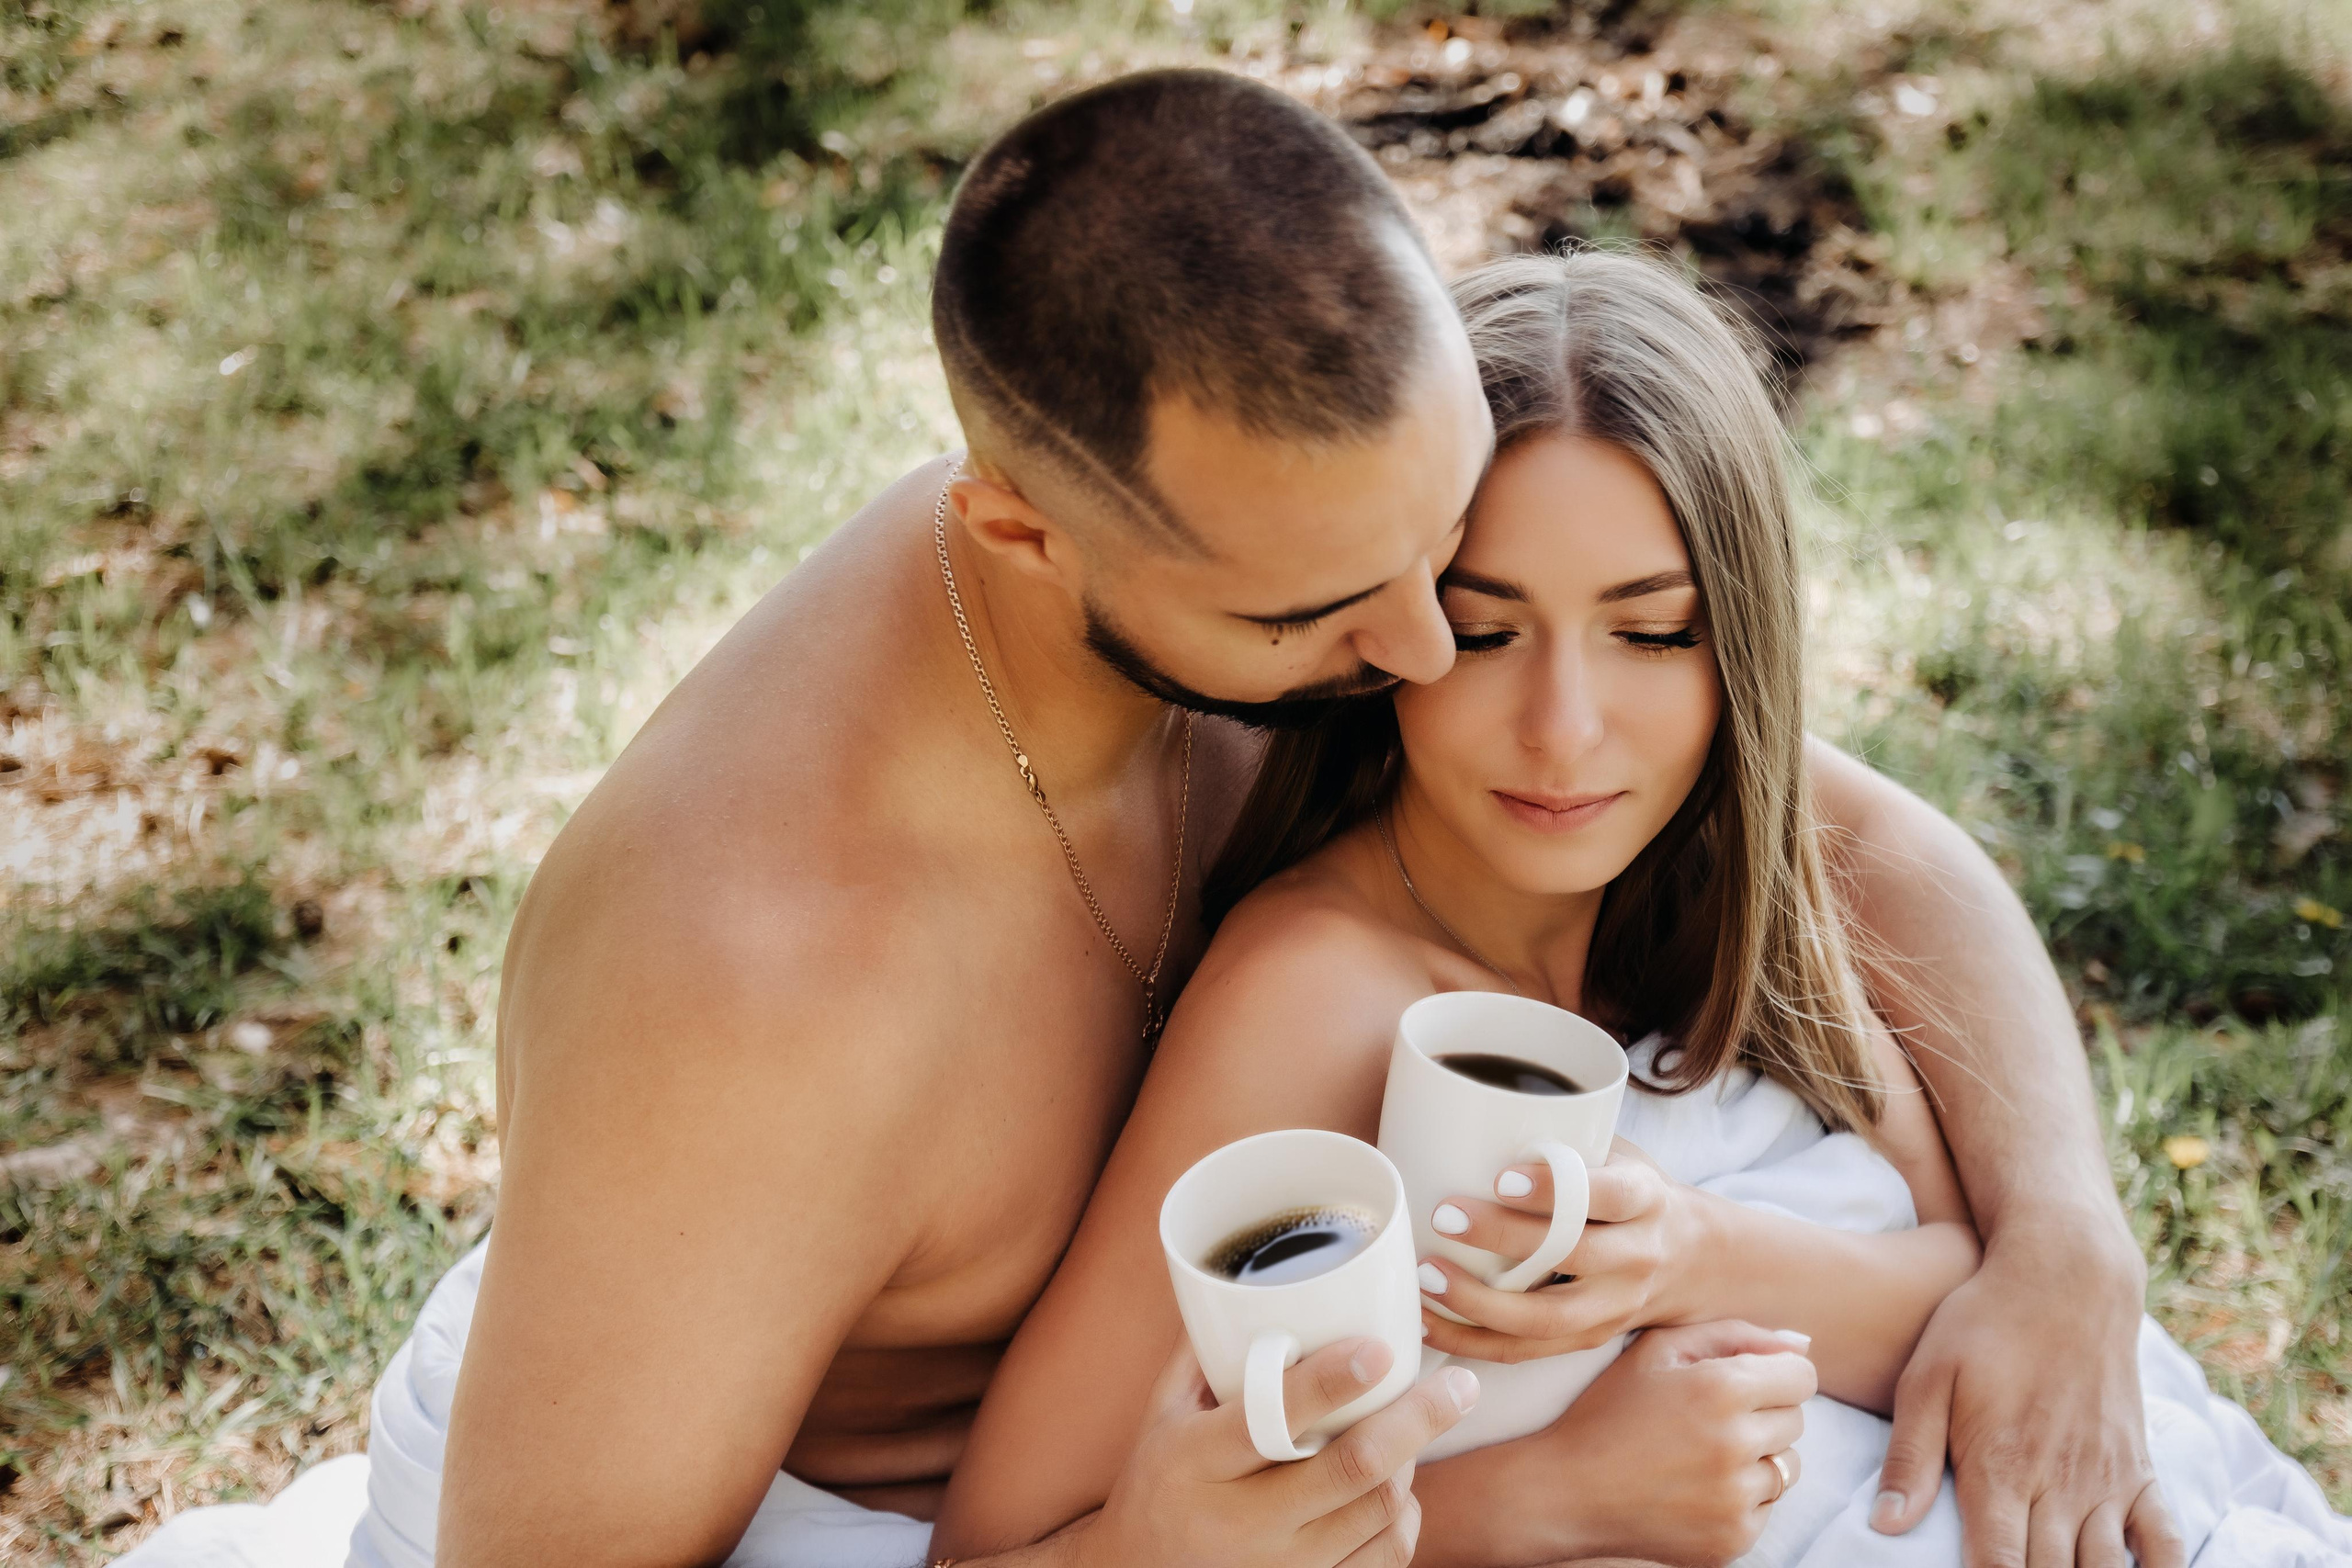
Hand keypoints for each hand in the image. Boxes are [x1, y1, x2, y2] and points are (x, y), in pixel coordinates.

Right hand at [1074, 1339, 1479, 1567]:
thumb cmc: (1158, 1482)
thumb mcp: (1161, 1416)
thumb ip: (1207, 1354)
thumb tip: (1258, 1279)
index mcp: (1194, 1462)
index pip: (1269, 1420)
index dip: (1328, 1384)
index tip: (1379, 1349)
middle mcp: (1238, 1522)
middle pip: (1349, 1469)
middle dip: (1415, 1422)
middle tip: (1460, 1385)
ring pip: (1376, 1511)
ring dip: (1409, 1461)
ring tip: (1417, 1423)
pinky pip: (1383, 1558)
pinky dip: (1403, 1516)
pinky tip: (1397, 1486)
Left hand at [1418, 1138, 1697, 1361]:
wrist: (1694, 1262)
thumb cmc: (1634, 1193)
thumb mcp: (1619, 1154)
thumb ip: (1569, 1142)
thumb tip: (1478, 1116)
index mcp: (1645, 1200)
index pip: (1606, 1195)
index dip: (1554, 1189)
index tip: (1500, 1178)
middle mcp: (1636, 1257)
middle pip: (1570, 1255)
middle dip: (1502, 1240)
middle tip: (1443, 1217)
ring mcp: (1613, 1308)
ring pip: (1545, 1318)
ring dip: (1477, 1302)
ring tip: (1426, 1276)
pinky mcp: (1588, 1341)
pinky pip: (1525, 1351)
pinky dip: (1472, 1340)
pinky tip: (1427, 1321)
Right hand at [1526, 1320, 1815, 1567]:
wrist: (1568, 1491)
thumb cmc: (1610, 1411)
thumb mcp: (1657, 1351)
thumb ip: (1731, 1334)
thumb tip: (1800, 1344)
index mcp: (1721, 1388)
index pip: (1802, 1376)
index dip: (1775, 1374)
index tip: (1743, 1383)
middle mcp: (1737, 1444)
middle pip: (1796, 1420)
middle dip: (1762, 1414)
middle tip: (1708, 1420)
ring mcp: (1737, 1498)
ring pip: (1788, 1467)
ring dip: (1758, 1458)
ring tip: (1703, 1456)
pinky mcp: (1734, 1538)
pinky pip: (1767, 1507)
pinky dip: (1742, 1497)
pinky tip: (1696, 1489)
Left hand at [1875, 1216, 2185, 1567]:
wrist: (2067, 1277)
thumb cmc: (1983, 1322)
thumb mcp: (1927, 1378)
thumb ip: (1910, 1456)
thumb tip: (1885, 1526)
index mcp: (2000, 1468)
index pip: (1999, 1565)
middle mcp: (2059, 1484)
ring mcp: (2106, 1479)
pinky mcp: (2139, 1468)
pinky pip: (2163, 1541)